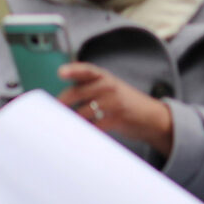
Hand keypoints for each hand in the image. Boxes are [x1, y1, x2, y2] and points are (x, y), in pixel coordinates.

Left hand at [57, 62, 172, 155]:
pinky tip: (81, 133)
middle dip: (62, 103)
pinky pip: (95, 125)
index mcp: (103, 76)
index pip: (86, 70)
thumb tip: (59, 100)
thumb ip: (87, 88)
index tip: (60, 72)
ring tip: (66, 125)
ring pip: (83, 112)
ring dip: (73, 120)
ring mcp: (114, 102)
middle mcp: (108, 86)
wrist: (152, 117)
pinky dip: (86, 130)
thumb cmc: (122, 102)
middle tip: (51, 112)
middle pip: (77, 93)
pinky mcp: (118, 118)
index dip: (72, 70)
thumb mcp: (108, 88)